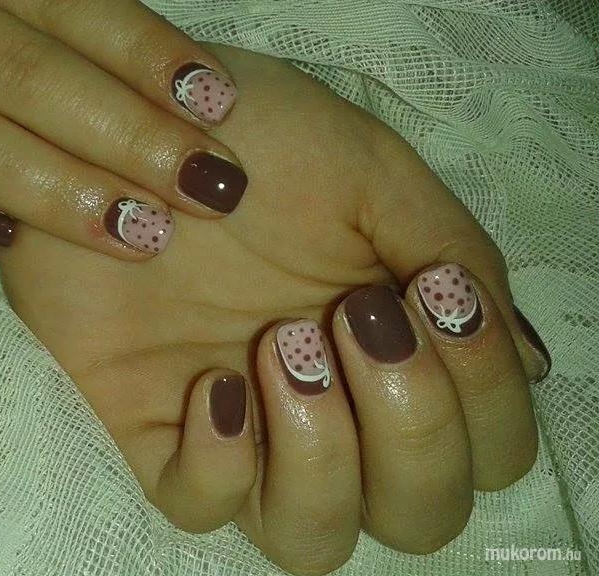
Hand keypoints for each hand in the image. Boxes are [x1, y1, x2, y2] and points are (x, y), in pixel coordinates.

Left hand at [0, 44, 548, 574]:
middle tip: (356, 320)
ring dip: (324, 457)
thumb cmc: (247, 136)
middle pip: (419, 516)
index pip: (489, 446)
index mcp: (396, 345)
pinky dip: (222, 465)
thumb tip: (533, 361)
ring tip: (285, 348)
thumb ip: (448, 250)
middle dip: (414, 428)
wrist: (121, 121)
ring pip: (312, 541)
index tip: (428, 293)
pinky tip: (214, 384)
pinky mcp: (154, 427)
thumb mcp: (364, 167)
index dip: (482, 394)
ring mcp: (243, 427)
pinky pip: (199, 509)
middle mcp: (332, 406)